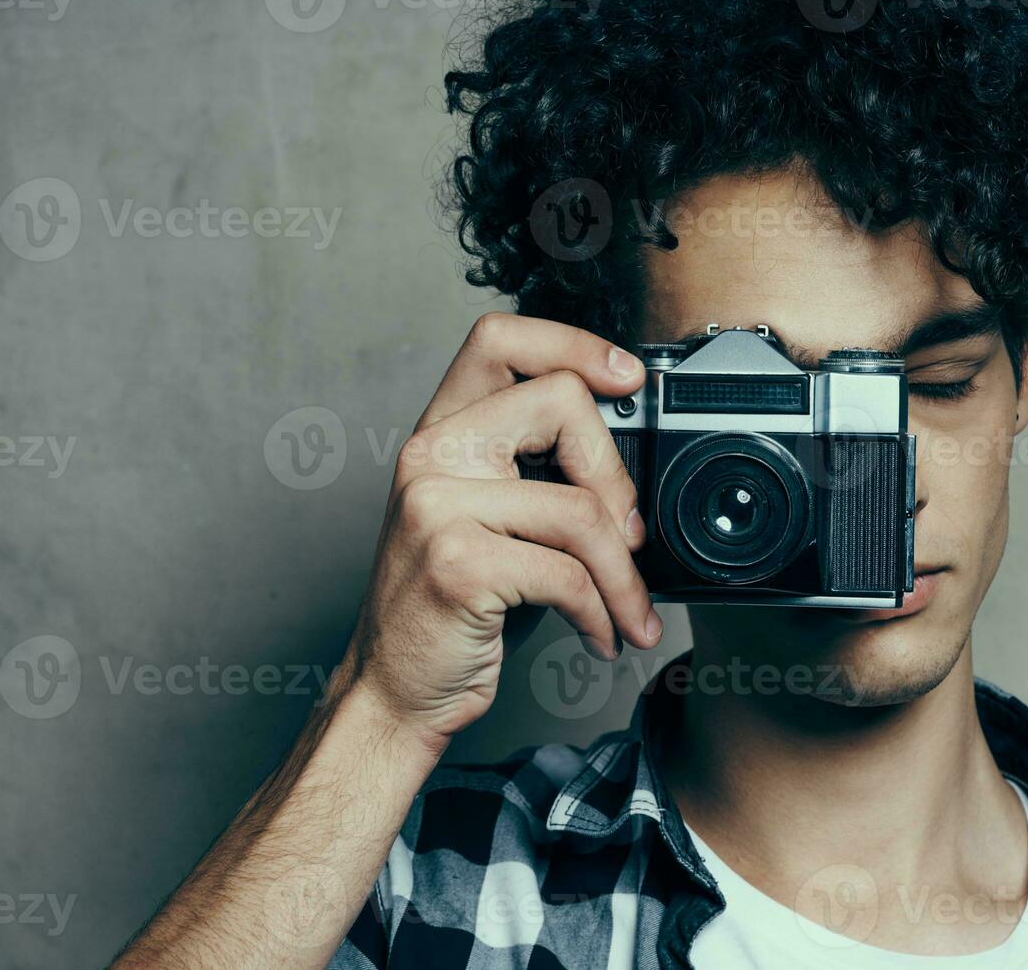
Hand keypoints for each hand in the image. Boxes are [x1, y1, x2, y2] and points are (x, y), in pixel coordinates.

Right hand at [346, 312, 663, 746]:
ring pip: (582, 509)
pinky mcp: (457, 564)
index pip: (501, 338)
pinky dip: (602, 613)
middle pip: (562, 403)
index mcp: (440, 432)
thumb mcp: (489, 518)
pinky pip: (569, 573)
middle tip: (630, 537)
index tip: (626, 380)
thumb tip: (632, 457)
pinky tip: (599, 635)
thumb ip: (535, 469)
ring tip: (628, 610)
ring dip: (624, 576)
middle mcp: (430, 455)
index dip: (574, 344)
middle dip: (618, 476)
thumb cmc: (453, 607)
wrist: (395, 690)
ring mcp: (437, 506)